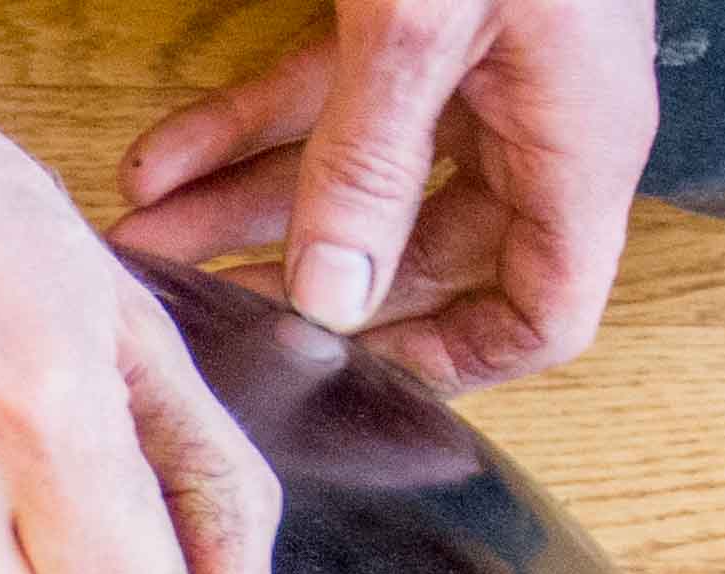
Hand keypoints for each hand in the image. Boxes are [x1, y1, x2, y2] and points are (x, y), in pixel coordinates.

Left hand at [111, 0, 657, 389]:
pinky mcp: (412, 10)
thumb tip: (326, 297)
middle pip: (422, 250)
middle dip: (305, 284)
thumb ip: (370, 163)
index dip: (461, 363)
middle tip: (210, 323)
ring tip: (148, 247)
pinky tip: (157, 160)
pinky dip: (238, 125)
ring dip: (242, 210)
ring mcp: (469, 59)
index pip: (545, 307)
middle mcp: (528, 110)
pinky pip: (324, 94)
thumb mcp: (426, 22)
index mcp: (576, 137)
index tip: (359, 385)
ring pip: (351, 174)